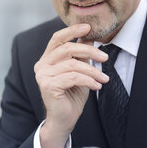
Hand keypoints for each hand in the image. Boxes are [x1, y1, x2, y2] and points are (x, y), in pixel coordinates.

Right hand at [34, 24, 108, 147]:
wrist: (64, 120)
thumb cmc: (71, 95)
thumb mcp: (78, 71)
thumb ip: (80, 55)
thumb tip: (88, 37)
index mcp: (47, 59)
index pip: (57, 38)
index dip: (72, 30)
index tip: (88, 27)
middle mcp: (41, 65)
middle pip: (66, 49)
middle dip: (89, 51)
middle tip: (105, 58)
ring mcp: (42, 75)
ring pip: (73, 64)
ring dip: (93, 71)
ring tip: (104, 79)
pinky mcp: (48, 86)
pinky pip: (73, 77)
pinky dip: (88, 80)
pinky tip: (97, 86)